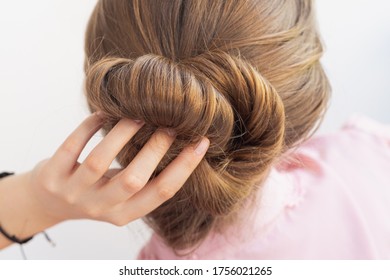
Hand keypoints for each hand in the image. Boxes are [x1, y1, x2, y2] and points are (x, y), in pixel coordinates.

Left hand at [27, 112, 208, 226]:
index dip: (185, 167)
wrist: (48, 203)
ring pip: (100, 161)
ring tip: (139, 114)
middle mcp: (100, 207)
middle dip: (156, 148)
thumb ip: (144, 178)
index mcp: (125, 213)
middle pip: (133, 179)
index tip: (202, 142)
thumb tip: (178, 142)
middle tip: (170, 123)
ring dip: (123, 132)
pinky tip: (103, 112)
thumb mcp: (121, 195)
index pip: (161, 193)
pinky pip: (71, 147)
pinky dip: (89, 126)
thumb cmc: (95, 192)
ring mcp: (73, 194)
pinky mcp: (51, 177)